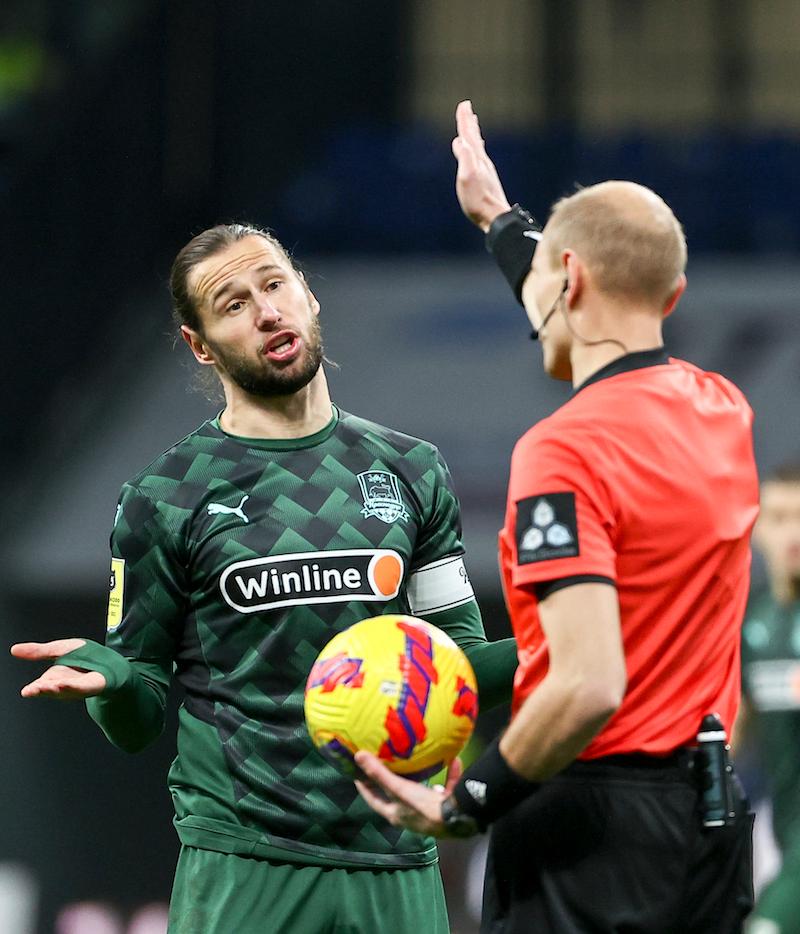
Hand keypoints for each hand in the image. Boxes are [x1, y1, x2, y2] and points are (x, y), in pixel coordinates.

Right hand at [11, 639, 106, 698]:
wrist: (109, 661)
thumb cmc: (83, 658)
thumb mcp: (59, 649)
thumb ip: (38, 651)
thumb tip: (14, 650)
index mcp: (54, 677)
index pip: (42, 686)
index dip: (35, 689)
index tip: (27, 691)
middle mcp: (65, 685)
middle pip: (52, 689)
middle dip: (43, 690)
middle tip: (32, 690)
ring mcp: (80, 686)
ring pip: (67, 690)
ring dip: (58, 689)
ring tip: (50, 686)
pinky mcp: (94, 684)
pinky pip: (83, 686)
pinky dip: (74, 687)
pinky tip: (66, 684)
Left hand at [354, 751, 462, 836]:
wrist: (457, 819)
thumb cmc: (422, 807)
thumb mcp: (399, 789)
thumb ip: (379, 773)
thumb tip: (358, 756)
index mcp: (395, 814)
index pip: (373, 800)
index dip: (363, 787)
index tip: (356, 773)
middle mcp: (410, 814)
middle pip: (396, 795)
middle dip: (391, 780)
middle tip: (384, 761)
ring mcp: (429, 811)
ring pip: (421, 792)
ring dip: (420, 778)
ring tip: (416, 762)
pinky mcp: (447, 806)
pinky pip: (446, 788)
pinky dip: (450, 775)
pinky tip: (453, 761)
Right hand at [452, 100, 511, 231]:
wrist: (495, 217)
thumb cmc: (478, 200)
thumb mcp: (467, 178)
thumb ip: (464, 158)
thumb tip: (459, 141)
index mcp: (476, 159)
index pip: (468, 136)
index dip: (464, 121)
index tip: (464, 105)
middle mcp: (483, 162)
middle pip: (474, 138)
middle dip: (469, 123)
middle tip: (467, 109)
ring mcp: (486, 171)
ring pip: (479, 147)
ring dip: (475, 134)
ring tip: (473, 125)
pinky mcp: (487, 180)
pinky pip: (480, 158)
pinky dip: (478, 149)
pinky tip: (478, 153)